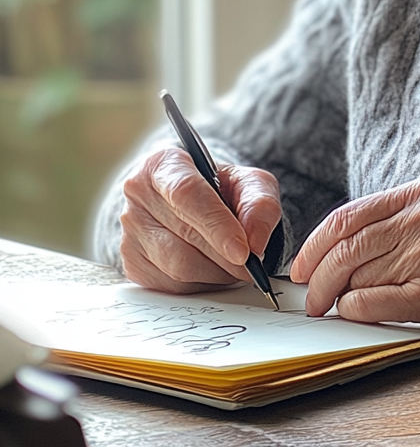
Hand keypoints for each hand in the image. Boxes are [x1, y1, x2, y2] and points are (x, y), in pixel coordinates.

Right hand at [119, 146, 281, 294]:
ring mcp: (129, 231)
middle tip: (252, 265)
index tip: (244, 250)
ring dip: (215, 272)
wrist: (194, 204)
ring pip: (177, 265)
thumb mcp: (250, 183)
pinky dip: (200, 284)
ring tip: (235, 265)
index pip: (187, 194)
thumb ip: (260, 204)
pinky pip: (170, 285)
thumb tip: (255, 242)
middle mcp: (138, 194)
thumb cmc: (221, 190)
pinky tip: (213, 270)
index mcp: (163, 164)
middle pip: (184, 234)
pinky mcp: (131, 263)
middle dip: (224, 255)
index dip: (217, 225)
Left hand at [289, 175, 419, 332]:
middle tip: (310, 296)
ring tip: (332, 305)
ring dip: (335, 296)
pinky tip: (354, 312)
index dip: (315, 243)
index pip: (350, 214)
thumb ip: (393, 218)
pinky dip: (353, 310)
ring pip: (355, 275)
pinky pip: (371, 302)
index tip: (302, 264)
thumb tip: (331, 247)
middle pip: (347, 246)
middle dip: (317, 276)